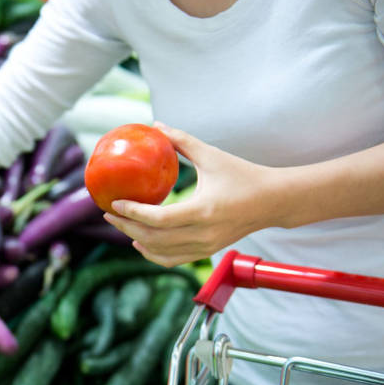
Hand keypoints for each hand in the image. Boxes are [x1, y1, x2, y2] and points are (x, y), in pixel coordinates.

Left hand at [104, 122, 283, 266]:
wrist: (274, 201)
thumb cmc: (244, 175)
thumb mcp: (212, 156)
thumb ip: (182, 141)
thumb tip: (156, 125)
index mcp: (204, 211)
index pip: (160, 219)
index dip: (134, 213)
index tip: (116, 202)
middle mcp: (204, 234)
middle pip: (154, 239)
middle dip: (127, 227)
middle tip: (109, 213)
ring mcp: (206, 246)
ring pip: (161, 252)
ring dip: (136, 240)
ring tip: (121, 224)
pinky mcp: (207, 251)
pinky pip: (173, 259)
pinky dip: (153, 253)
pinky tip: (140, 241)